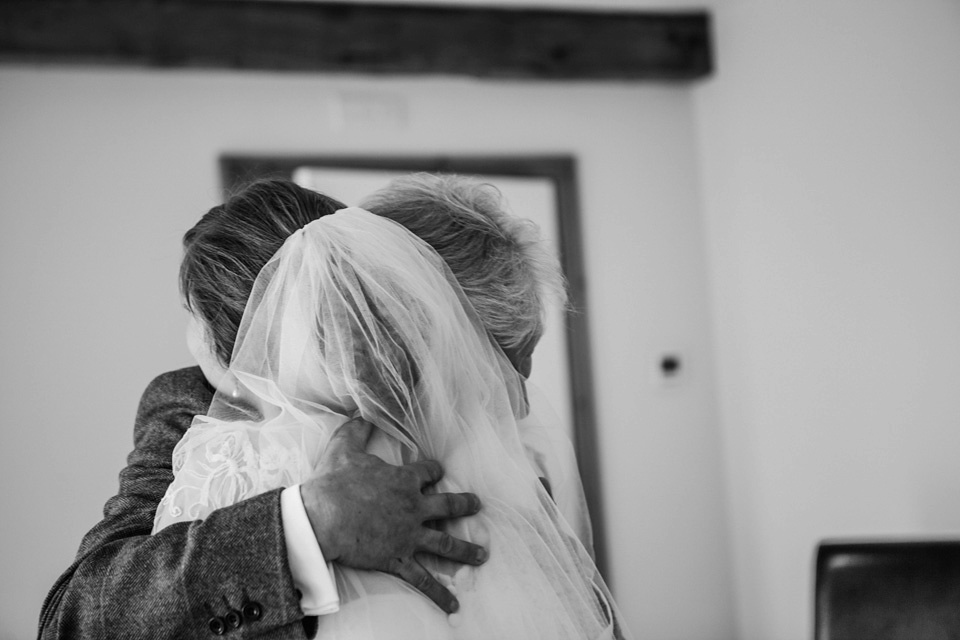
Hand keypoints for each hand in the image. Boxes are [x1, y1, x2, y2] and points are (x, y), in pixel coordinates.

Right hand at [300, 418, 486, 613]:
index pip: (428, 472)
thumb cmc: (334, 482)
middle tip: (478, 505)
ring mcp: (409, 535)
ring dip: (466, 550)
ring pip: (445, 543)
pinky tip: (454, 606)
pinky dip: (439, 593)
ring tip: (482, 556)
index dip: (433, 470)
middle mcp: (414, 507)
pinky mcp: (398, 558)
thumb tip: (363, 412)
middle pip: (448, 505)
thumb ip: (357, 429)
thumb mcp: (345, 446)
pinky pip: (423, 579)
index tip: (438, 471)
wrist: (323, 517)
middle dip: (465, 505)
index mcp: (404, 480)